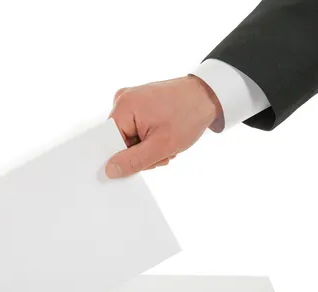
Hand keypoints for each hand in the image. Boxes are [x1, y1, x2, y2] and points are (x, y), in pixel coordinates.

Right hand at [105, 75, 221, 177]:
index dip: (122, 157)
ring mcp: (131, 100)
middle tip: (161, 153)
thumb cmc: (189, 115)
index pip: (108, 141)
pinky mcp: (139, 103)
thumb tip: (109, 170)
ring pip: (129, 137)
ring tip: (166, 144)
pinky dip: (149, 138)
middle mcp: (122, 100)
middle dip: (139, 153)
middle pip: (119, 140)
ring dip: (147, 147)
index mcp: (123, 107)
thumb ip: (133, 161)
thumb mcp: (161, 145)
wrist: (208, 95)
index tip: (140, 164)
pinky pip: (135, 129)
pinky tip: (163, 136)